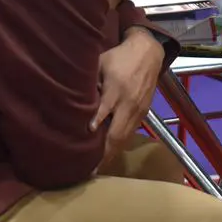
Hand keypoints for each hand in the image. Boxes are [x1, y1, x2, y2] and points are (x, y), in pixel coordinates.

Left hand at [91, 30, 164, 164]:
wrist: (148, 53)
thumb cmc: (119, 57)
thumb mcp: (100, 63)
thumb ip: (90, 81)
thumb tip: (73, 97)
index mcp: (116, 89)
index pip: (103, 112)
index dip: (94, 125)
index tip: (84, 138)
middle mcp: (128, 103)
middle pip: (117, 133)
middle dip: (104, 152)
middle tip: (90, 168)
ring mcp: (138, 109)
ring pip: (125, 137)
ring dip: (113, 152)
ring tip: (99, 167)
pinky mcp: (144, 112)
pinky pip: (132, 132)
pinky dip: (121, 144)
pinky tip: (111, 152)